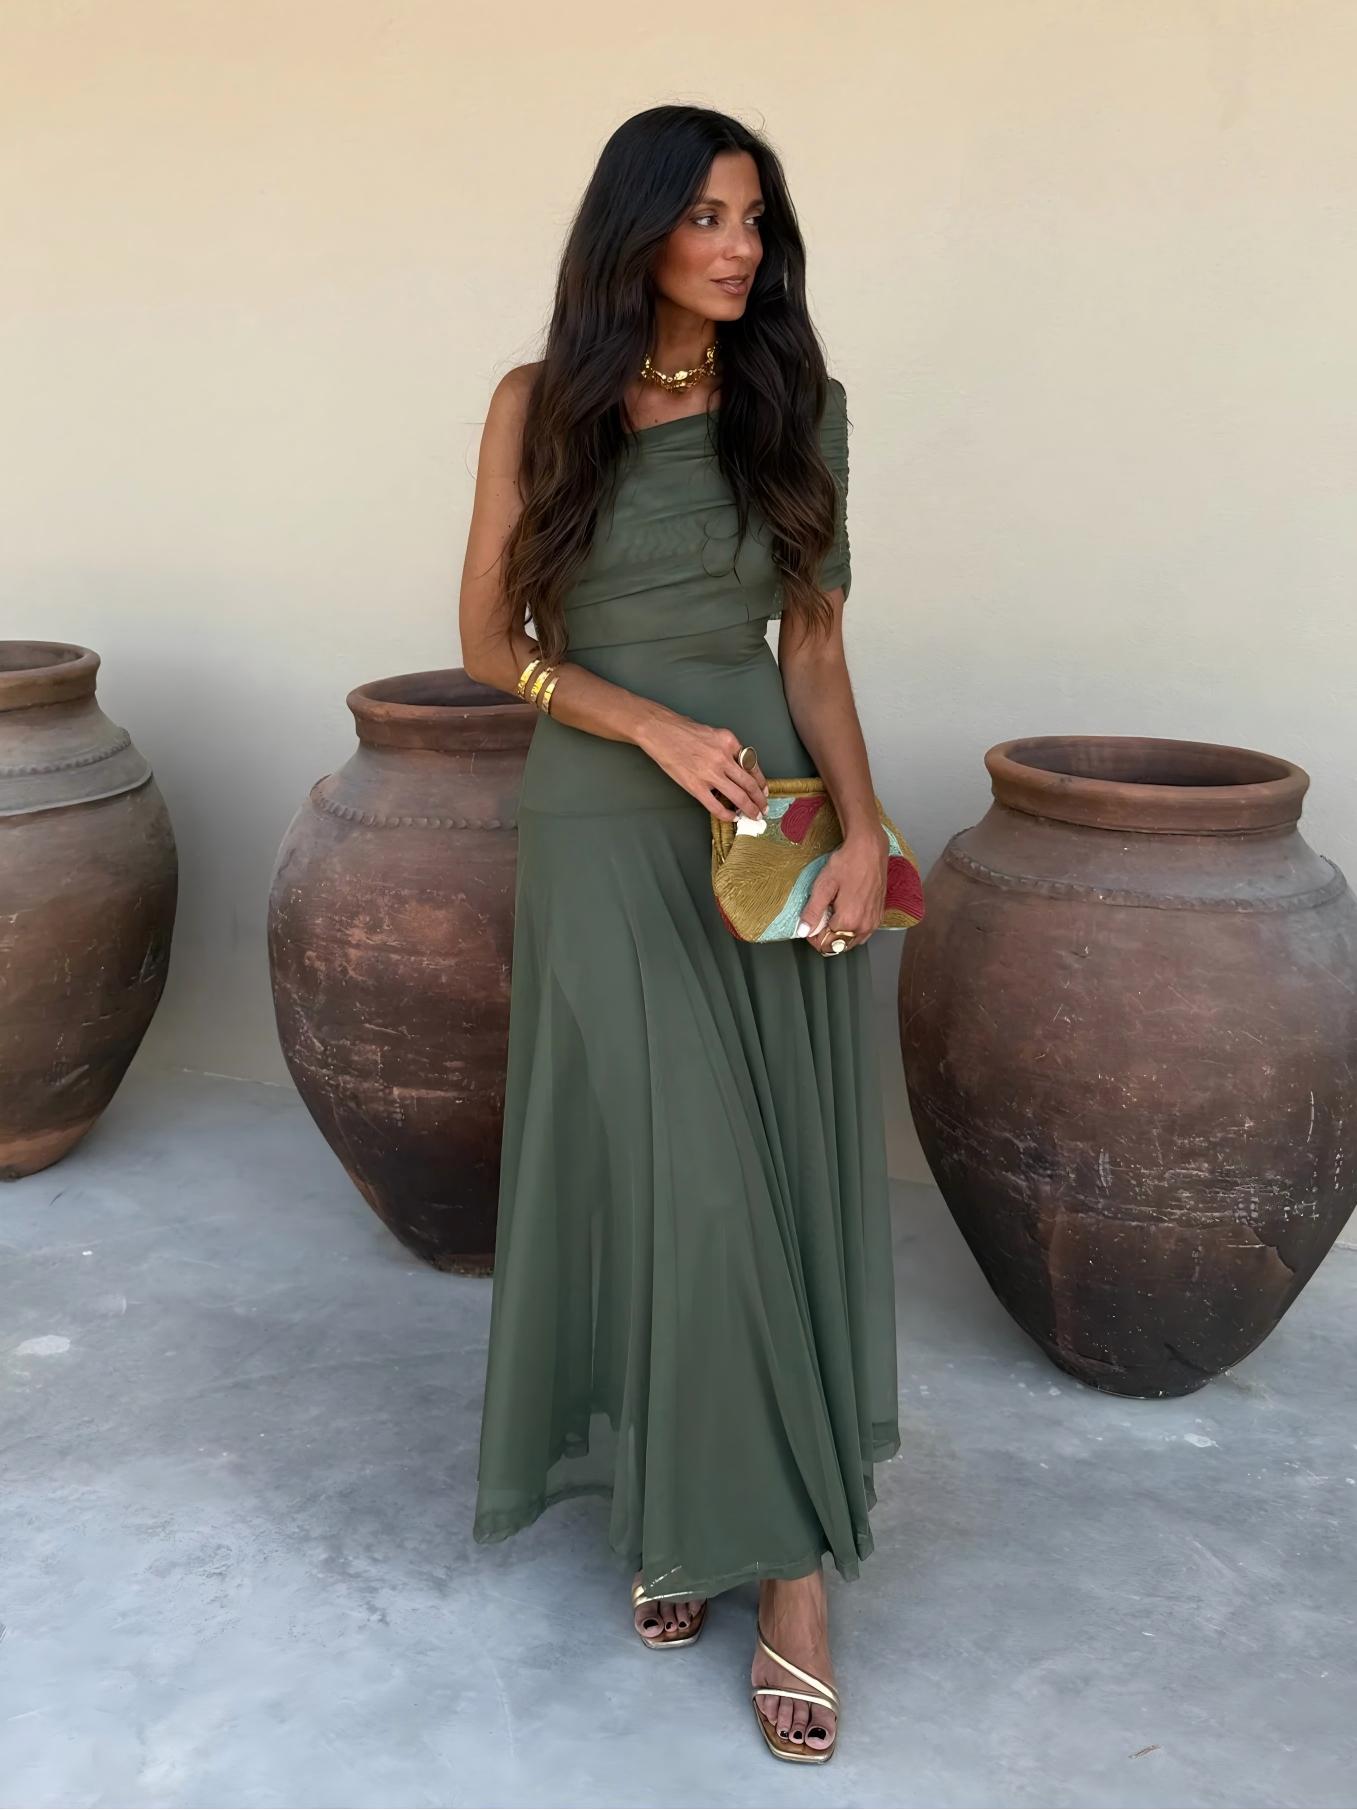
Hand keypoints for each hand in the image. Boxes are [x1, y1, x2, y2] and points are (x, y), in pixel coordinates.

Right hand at [637, 714, 769, 822]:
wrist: (658, 730)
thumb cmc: (681, 729)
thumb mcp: (713, 733)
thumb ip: (726, 749)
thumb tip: (737, 768)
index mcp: (729, 741)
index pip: (752, 765)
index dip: (760, 781)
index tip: (764, 790)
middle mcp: (723, 757)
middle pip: (749, 783)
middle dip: (759, 799)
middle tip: (763, 808)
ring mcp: (709, 773)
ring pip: (738, 796)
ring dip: (749, 808)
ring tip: (754, 816)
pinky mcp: (695, 785)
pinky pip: (716, 805)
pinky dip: (726, 814)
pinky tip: (731, 817)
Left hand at [798, 826, 888, 954]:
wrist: (869, 849)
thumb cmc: (847, 863)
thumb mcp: (823, 886)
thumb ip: (812, 912)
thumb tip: (803, 931)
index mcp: (848, 921)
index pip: (825, 944)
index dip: (813, 935)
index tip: (810, 921)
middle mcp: (863, 926)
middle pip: (838, 945)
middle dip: (827, 935)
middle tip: (821, 914)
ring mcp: (873, 922)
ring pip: (851, 941)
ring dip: (840, 933)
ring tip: (834, 911)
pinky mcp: (879, 916)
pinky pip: (862, 933)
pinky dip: (852, 928)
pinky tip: (847, 910)